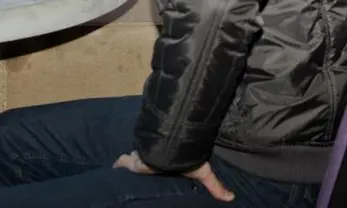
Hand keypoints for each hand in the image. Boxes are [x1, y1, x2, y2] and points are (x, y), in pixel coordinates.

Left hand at [113, 151, 234, 201]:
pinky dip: (118, 165)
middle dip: (143, 168)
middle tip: (142, 175)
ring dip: (131, 164)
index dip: (159, 171)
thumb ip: (214, 185)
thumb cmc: (185, 158)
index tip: (157, 175)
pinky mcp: (131, 162)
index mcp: (167, 164)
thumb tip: (232, 198)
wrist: (167, 148)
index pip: (162, 168)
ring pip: (134, 162)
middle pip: (147, 165)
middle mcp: (154, 161)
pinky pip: (122, 163)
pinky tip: (114, 167)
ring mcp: (141, 160)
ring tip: (127, 174)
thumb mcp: (202, 172)